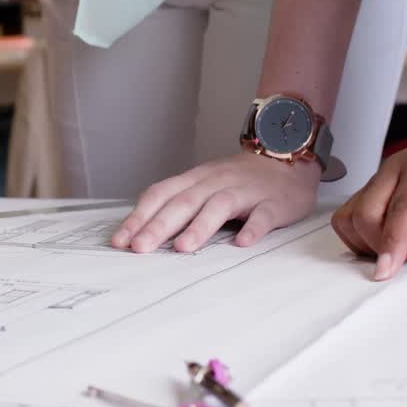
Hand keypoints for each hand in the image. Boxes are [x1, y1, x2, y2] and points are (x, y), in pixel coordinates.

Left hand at [111, 152, 320, 253]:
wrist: (286, 157)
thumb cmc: (238, 180)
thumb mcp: (203, 185)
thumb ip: (178, 205)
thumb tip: (141, 233)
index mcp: (195, 180)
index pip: (161, 195)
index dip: (139, 217)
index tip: (120, 241)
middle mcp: (216, 182)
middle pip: (184, 201)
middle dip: (159, 225)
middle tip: (140, 248)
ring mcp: (245, 191)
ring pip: (219, 206)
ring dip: (199, 227)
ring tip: (182, 248)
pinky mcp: (273, 203)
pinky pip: (262, 215)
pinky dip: (252, 228)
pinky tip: (241, 243)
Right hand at [332, 125, 406, 280]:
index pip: (401, 208)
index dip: (392, 242)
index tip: (386, 270)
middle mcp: (391, 172)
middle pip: (365, 215)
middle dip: (383, 246)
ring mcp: (376, 181)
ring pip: (349, 219)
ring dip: (368, 243)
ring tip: (405, 245)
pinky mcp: (368, 192)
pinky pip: (347, 220)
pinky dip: (360, 238)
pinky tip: (388, 240)